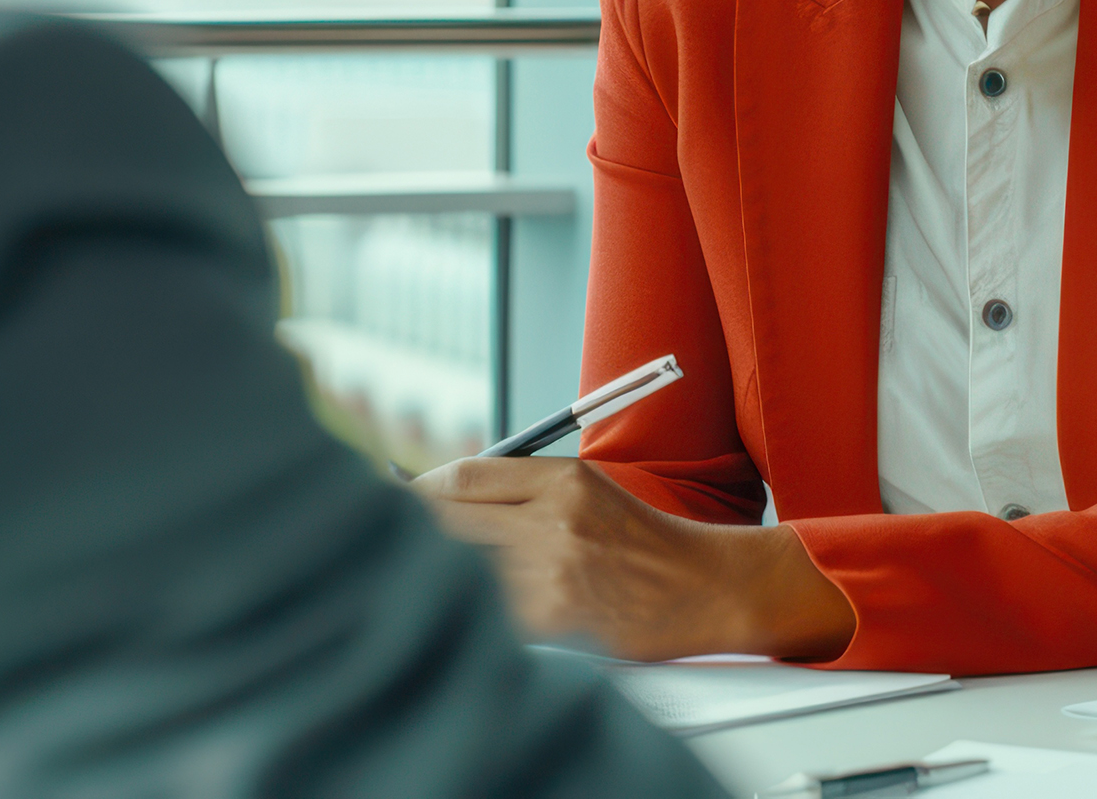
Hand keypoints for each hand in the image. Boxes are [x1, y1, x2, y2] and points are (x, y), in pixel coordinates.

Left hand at [413, 456, 853, 661]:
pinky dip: (474, 610)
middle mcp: (555, 519)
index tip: (398, 498)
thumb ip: (522, 491)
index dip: (420, 489)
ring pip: (462, 567)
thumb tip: (443, 495)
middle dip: (414, 528)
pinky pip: (491, 611)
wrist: (706, 588)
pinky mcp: (557, 619)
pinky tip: (473, 610)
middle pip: (450, 518)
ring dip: (438, 573)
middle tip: (390, 537)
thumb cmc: (641, 542)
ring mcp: (554, 571)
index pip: (464, 477)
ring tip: (429, 575)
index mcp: (562, 479)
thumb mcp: (587, 491)